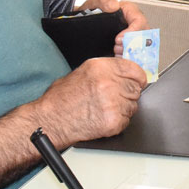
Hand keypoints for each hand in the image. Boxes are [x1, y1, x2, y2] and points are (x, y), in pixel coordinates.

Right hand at [32, 55, 146, 144]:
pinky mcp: (113, 121)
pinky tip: (104, 118)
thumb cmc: (61, 99)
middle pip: (136, 88)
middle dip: (128, 93)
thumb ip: (106, 70)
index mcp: (100, 68)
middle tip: (115, 98)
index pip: (135, 69)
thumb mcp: (82, 72)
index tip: (138, 80)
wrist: (51, 121)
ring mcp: (112, 103)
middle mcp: (108, 83)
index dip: (137, 76)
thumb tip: (124, 71)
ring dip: (124, 108)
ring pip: (133, 105)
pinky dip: (119, 121)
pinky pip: (127, 120)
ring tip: (105, 108)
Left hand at [75, 0, 148, 54]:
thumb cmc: (92, 12)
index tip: (118, 39)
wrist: (85, 24)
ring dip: (131, 53)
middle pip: (144, 36)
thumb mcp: (95, 2)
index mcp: (130, 11)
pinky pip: (136, 54)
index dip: (132, 32)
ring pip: (141, 47)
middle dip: (132, 45)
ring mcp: (133, 36)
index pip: (140, 21)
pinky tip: (119, 59)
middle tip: (117, 49)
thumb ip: (104, 0)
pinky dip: (129, 59)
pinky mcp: (129, 47)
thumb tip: (114, 6)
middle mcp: (134, 24)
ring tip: (116, 55)